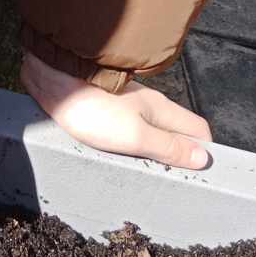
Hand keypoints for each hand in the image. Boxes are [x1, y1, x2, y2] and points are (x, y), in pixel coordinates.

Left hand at [21, 50, 211, 169]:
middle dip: (177, 153)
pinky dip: (130, 142)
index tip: (193, 175)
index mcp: (161, 109)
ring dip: (153, 149)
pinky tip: (118, 154)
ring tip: (143, 171)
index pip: (199, 130)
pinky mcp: (106, 106)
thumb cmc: (93, 109)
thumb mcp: (135, 135)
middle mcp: (148, 104)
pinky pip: (128, 127)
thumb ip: (168, 147)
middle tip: (168, 179)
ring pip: (152, 129)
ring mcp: (127, 104)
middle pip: (176, 131)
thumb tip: (203, 158)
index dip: (201, 152)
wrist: (52, 78)